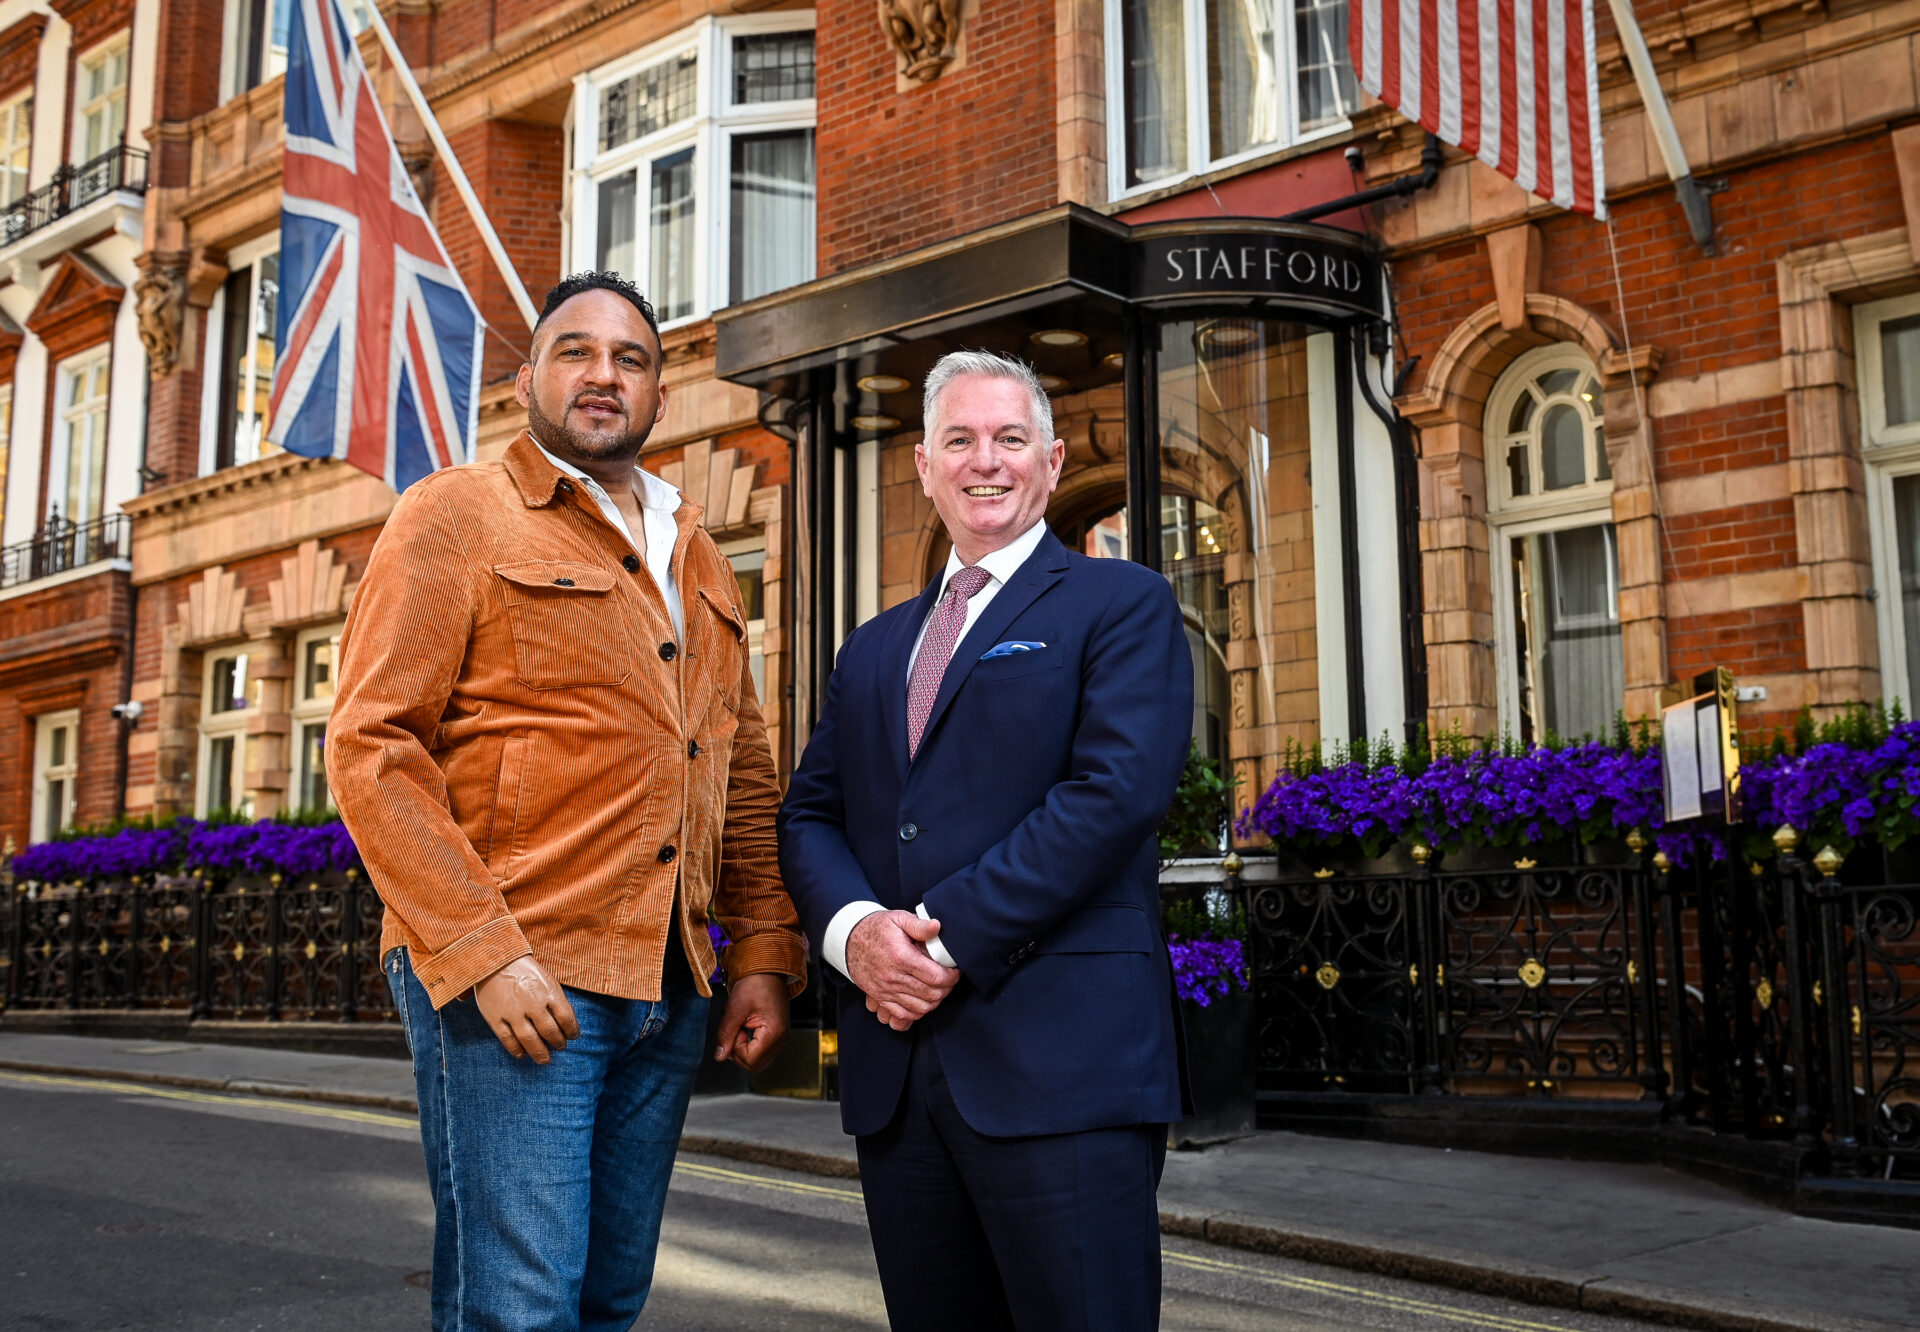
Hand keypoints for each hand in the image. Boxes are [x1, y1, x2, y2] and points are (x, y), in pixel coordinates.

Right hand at [473, 956, 579, 1063]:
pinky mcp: (495, 1017)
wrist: (494, 959)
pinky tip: (522, 1055)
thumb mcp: (546, 979)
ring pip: (530, 1039)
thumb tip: (566, 1023)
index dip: (572, 1030)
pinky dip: (516, 1050)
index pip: (566, 1018)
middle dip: (558, 1042)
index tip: (573, 1036)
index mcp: (548, 991)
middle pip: (550, 1031)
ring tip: (545, 1059)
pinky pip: (507, 1039)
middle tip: (560, 1047)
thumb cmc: (524, 970)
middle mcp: (532, 1003)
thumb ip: (555, 999)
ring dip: (539, 1052)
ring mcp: (513, 1011)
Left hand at [713, 973, 790, 1073]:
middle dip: (739, 1053)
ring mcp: (781, 1038)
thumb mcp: (735, 1008)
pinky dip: (750, 1046)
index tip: (736, 1029)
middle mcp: (781, 1039)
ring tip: (742, 1028)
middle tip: (736, 1030)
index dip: (736, 1049)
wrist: (767, 970)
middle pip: (754, 1066)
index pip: (750, 1060)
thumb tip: (719, 1056)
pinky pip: (761, 1052)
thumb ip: (726, 1034)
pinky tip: (747, 1029)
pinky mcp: (777, 1035)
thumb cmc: (754, 983)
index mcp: (774, 1032)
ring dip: (744, 1050)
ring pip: (758, 1062)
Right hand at [847, 910, 958, 1031]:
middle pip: (930, 994)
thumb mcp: (898, 918)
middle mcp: (892, 976)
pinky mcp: (879, 997)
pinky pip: (902, 1014)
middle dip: (946, 989)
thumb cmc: (878, 928)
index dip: (951, 977)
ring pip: (919, 1008)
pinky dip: (917, 1012)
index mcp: (901, 957)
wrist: (849, 940)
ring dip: (934, 1002)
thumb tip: (937, 926)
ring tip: (938, 990)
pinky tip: (923, 1001)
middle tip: (949, 981)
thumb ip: (919, 924)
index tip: (955, 972)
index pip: (935, 976)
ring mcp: (884, 990)